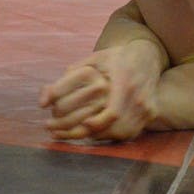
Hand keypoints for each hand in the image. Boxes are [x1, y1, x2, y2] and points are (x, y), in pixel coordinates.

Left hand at [40, 44, 161, 141]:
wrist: (146, 56)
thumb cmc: (115, 58)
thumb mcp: (94, 59)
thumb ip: (70, 75)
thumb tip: (43, 99)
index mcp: (124, 80)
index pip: (113, 111)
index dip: (98, 123)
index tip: (83, 125)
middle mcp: (137, 96)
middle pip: (117, 126)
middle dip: (92, 133)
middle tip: (69, 134)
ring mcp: (146, 106)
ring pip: (123, 132)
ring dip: (101, 137)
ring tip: (80, 135)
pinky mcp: (150, 113)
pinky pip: (131, 132)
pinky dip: (114, 136)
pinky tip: (99, 133)